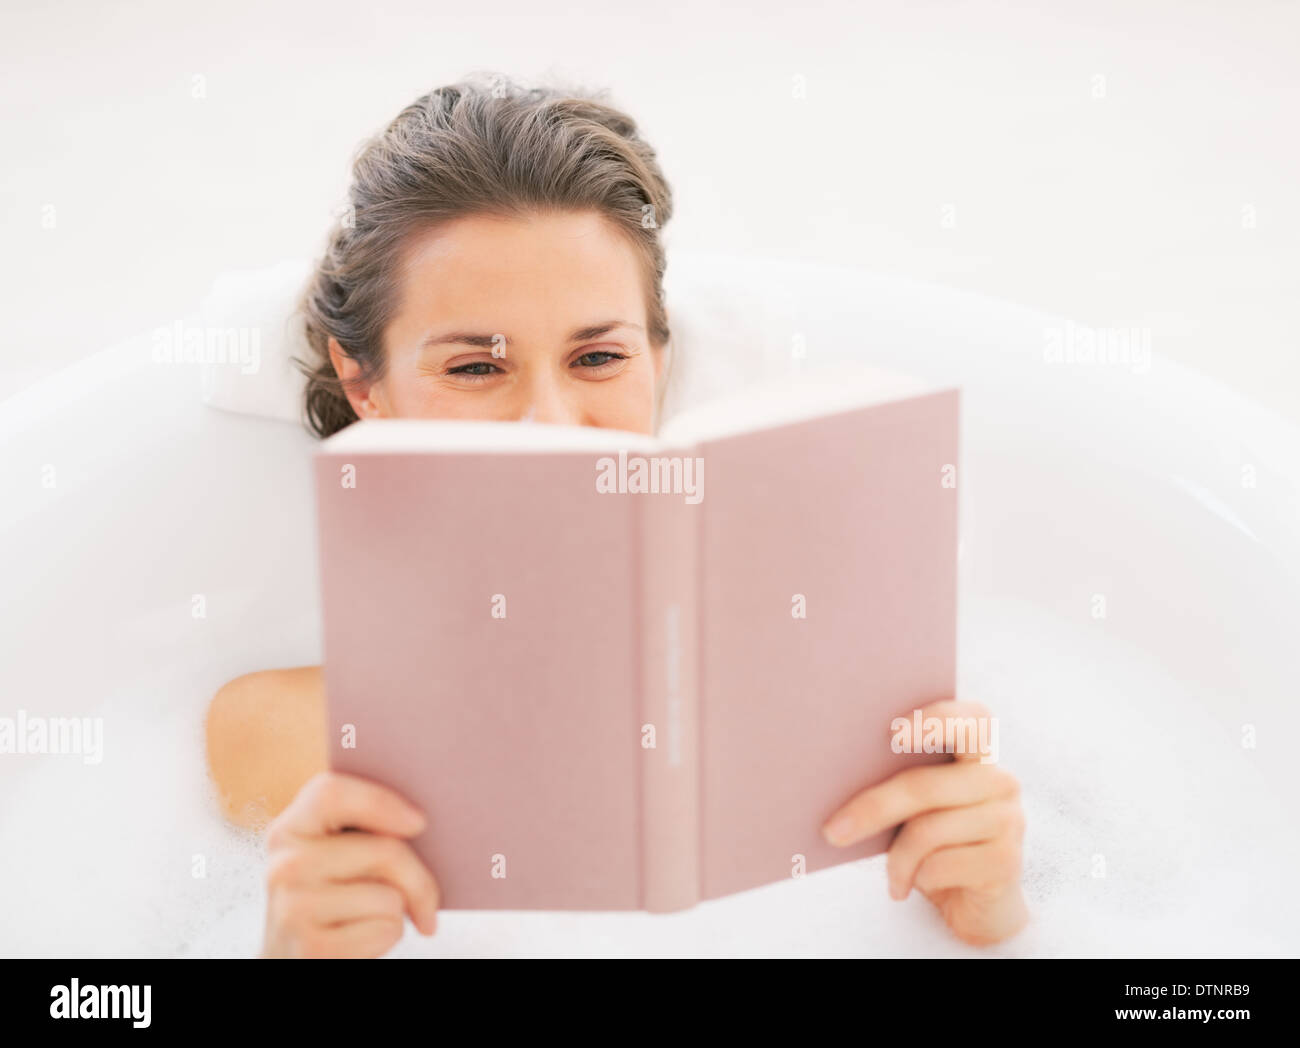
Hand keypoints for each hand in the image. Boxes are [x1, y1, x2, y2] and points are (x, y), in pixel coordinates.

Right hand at [261, 770, 440, 957]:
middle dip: (419, 877)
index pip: (331, 794)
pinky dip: (389, 936)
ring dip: (399, 911)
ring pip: (389, 896)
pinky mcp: (310, 948)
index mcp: (292, 826)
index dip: (380, 803)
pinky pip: (384, 930)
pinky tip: (366, 938)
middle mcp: (285, 864)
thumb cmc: (336, 894)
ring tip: (378, 916)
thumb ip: (369, 828)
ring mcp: (293, 908)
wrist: (295, 956)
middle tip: (430, 898)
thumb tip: (422, 823)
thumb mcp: (340, 853)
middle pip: (383, 851)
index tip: (419, 823)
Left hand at [821, 699, 1027, 945]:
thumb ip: (899, 782)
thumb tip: (834, 778)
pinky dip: (917, 878)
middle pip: (925, 785)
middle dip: (874, 808)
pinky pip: (941, 865)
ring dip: (897, 860)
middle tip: (834, 831)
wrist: (973, 903)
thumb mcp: (916, 809)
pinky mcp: (1007, 860)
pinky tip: (913, 885)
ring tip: (890, 877)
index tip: (892, 733)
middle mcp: (1000, 780)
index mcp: (977, 755)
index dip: (936, 719)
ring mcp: (1009, 819)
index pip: (971, 718)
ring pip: (928, 831)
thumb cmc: (934, 844)